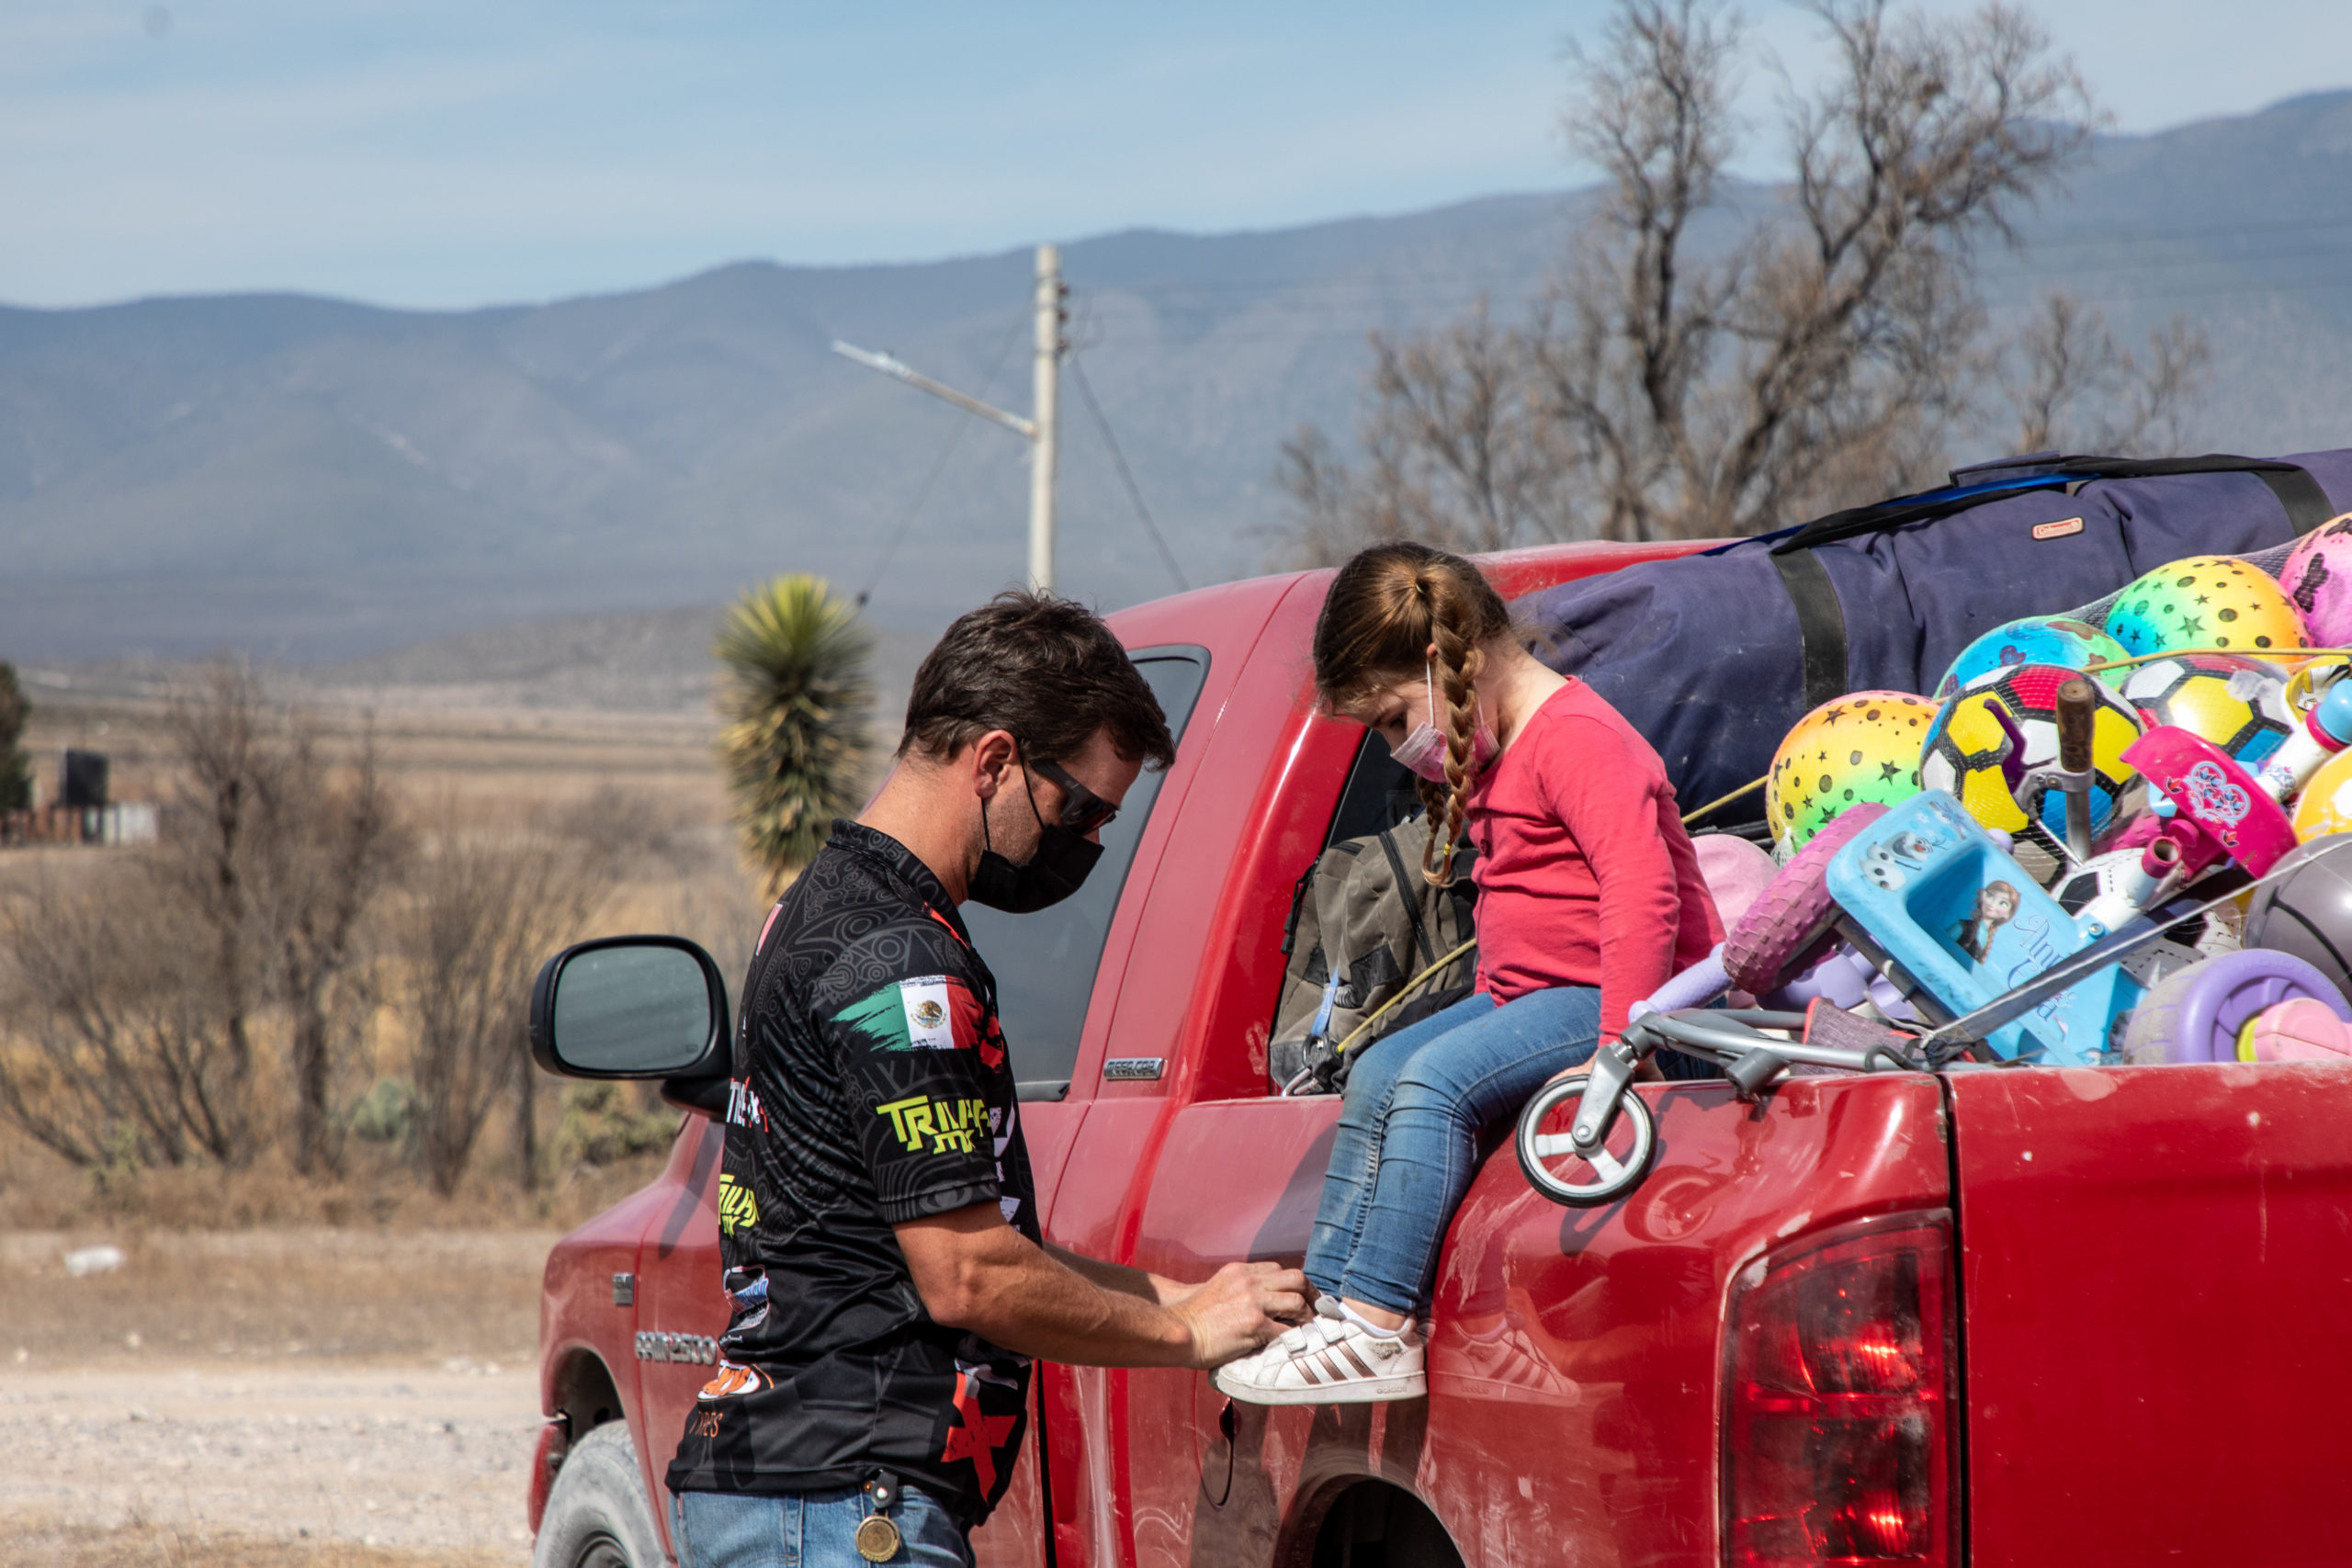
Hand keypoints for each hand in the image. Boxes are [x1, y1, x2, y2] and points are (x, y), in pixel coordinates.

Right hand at [1165, 1261, 1311, 1367]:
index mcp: (1240, 1271)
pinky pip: (1287, 1330)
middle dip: (1311, 1295)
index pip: (1279, 1269)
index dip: (1294, 1284)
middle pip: (1295, 1278)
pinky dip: (1295, 1338)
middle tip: (1317, 1311)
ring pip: (1296, 1302)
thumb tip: (1260, 1302)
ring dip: (1307, 1317)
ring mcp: (1253, 1302)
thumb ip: (1239, 1289)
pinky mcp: (1255, 1325)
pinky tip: (1295, 1344)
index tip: (1302, 1297)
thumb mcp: (1216, 1288)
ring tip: (1308, 1330)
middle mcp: (1249, 1282)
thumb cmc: (1193, 1317)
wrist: (1178, 1332)